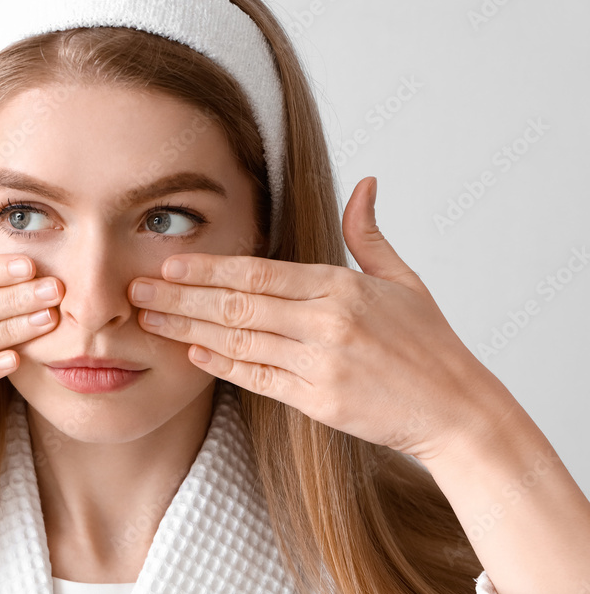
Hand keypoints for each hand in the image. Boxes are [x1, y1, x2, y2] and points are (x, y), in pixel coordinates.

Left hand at [128, 177, 514, 460]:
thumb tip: (364, 183)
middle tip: (137, 290)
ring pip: (240, 339)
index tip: (170, 263)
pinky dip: (222, 365)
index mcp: (343, 285)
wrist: (457, 410)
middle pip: (239, 303)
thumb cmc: (429, 345)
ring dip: (187, 328)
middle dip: (182, 296)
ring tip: (148, 319)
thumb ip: (368, 235)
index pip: (261, 272)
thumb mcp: (403, 280)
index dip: (209, 268)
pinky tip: (190, 353)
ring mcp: (322, 362)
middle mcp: (328, 321)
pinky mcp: (320, 401)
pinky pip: (258, 378)